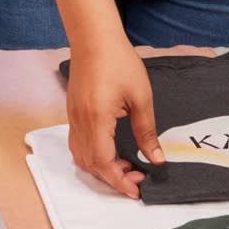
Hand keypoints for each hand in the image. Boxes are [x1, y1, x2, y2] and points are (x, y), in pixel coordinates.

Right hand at [65, 40, 164, 198]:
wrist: (94, 38)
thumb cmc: (119, 61)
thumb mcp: (140, 96)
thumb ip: (147, 131)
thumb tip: (156, 159)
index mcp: (97, 119)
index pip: (103, 162)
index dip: (119, 181)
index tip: (137, 190)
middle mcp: (80, 122)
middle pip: (90, 164)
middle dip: (112, 178)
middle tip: (137, 178)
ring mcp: (73, 117)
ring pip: (81, 157)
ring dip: (101, 168)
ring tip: (126, 165)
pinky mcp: (73, 111)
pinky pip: (78, 144)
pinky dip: (93, 155)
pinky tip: (111, 149)